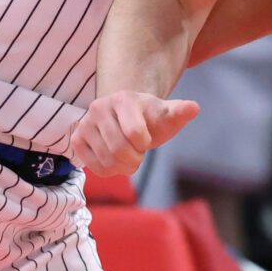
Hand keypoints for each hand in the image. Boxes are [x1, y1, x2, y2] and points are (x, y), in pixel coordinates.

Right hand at [69, 90, 198, 175]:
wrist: (127, 118)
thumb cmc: (150, 118)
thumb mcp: (167, 115)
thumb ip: (179, 112)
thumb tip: (194, 107)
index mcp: (123, 99)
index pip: (135, 133)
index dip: (145, 143)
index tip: (147, 137)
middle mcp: (99, 108)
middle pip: (120, 149)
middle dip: (135, 158)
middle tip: (138, 152)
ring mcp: (84, 124)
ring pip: (107, 161)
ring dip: (123, 166)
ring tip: (127, 155)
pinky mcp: (77, 140)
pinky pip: (95, 168)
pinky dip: (110, 171)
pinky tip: (115, 160)